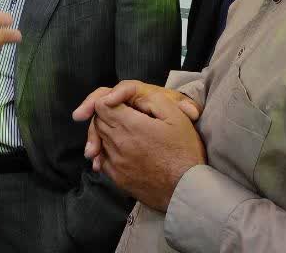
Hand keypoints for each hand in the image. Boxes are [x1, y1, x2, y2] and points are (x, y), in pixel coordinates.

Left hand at [91, 91, 206, 211]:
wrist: (188, 189)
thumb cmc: (185, 151)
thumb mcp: (176, 116)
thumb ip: (149, 99)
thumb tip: (127, 96)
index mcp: (130, 125)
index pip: (101, 105)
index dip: (110, 100)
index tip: (122, 104)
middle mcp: (117, 143)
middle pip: (98, 121)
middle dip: (107, 115)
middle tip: (126, 116)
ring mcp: (115, 162)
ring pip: (98, 139)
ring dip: (107, 133)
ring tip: (126, 133)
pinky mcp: (117, 178)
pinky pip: (102, 159)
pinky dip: (107, 152)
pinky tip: (122, 151)